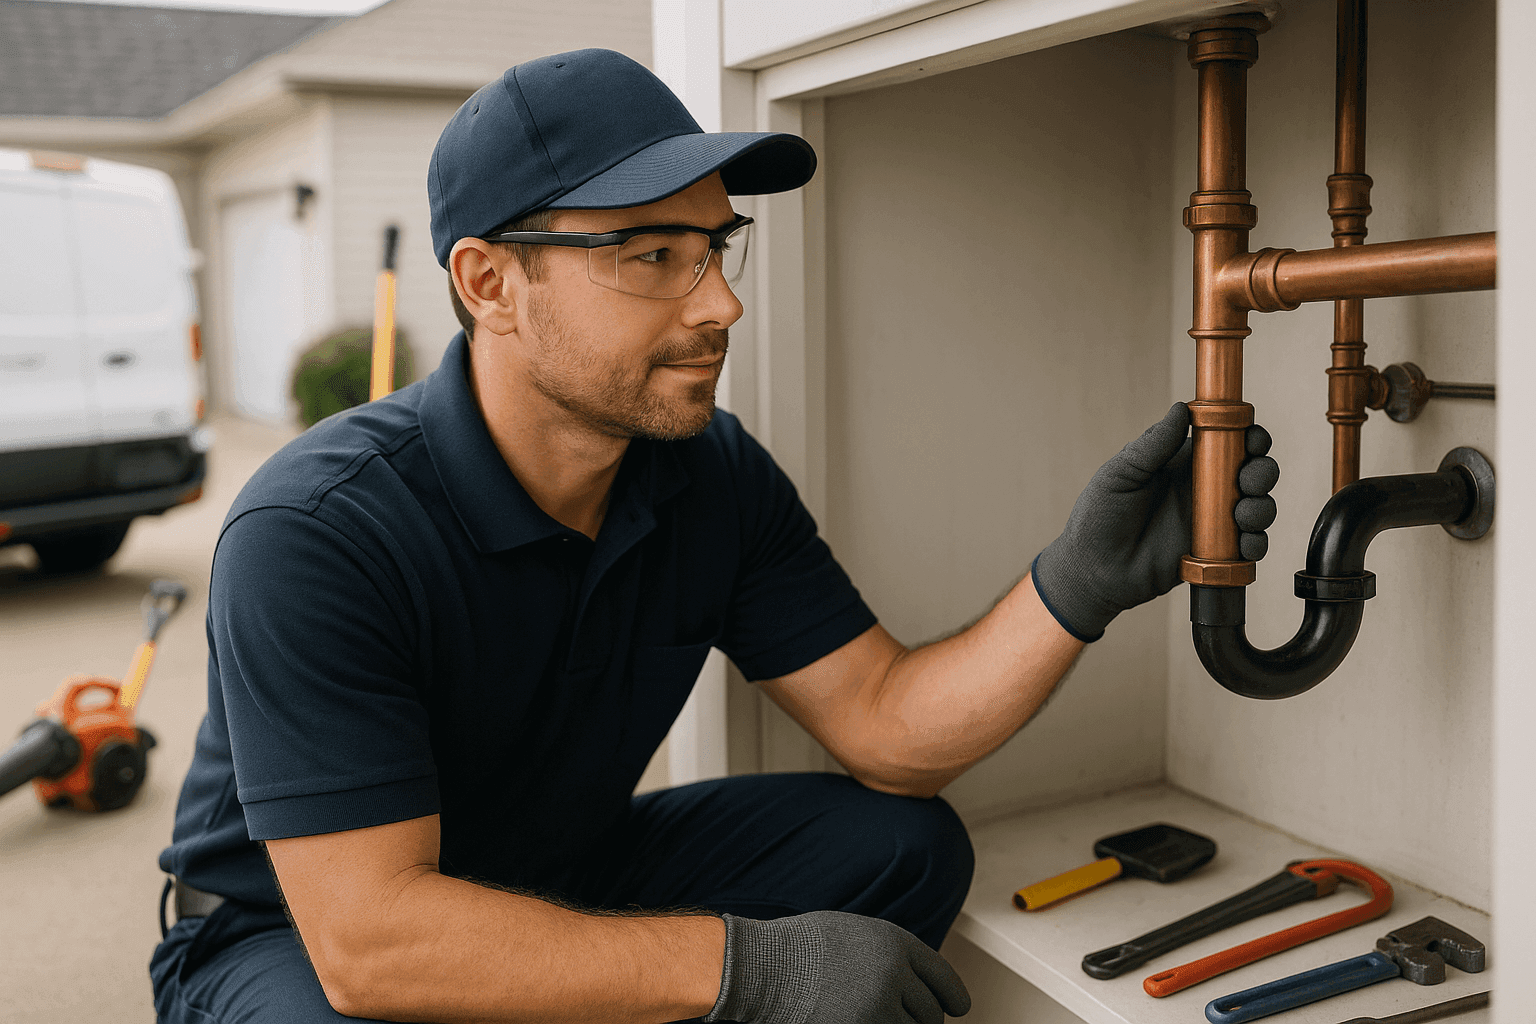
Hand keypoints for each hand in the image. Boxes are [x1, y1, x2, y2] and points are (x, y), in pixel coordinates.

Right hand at [701, 910, 970, 1023]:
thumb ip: (888, 954)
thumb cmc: (801, 949)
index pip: (942, 976)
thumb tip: (916, 982)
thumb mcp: (853, 934)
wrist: (763, 968)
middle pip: (931, 1013)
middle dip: (926, 1021)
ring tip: (881, 1017)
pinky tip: (870, 1023)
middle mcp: (893, 974)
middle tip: (914, 1021)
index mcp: (894, 943)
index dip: (954, 995)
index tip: (959, 1007)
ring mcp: (877, 1007)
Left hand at [1032, 402, 1278, 641]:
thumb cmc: (1098, 517)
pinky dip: (1255, 543)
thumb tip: (1182, 409)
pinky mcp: (1214, 553)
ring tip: (1242, 515)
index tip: (1253, 439)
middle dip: (1262, 470)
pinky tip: (1244, 544)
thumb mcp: (1120, 474)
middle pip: (1252, 471)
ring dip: (1261, 506)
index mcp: (1182, 462)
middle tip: (1249, 480)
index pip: (1228, 441)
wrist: (1092, 570)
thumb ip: (1153, 445)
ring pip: (1257, 506)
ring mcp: (1211, 521)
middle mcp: (1203, 488)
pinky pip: (1248, 546)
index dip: (1248, 436)